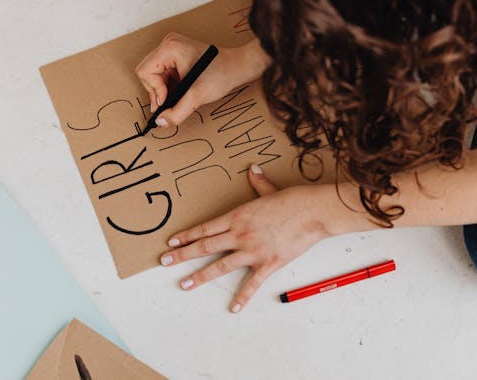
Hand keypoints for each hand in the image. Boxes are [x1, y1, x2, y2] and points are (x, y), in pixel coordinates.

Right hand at [135, 32, 268, 126]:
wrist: (239, 67)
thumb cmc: (222, 74)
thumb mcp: (197, 96)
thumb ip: (177, 112)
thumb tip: (160, 122)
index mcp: (169, 47)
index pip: (145, 72)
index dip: (155, 90)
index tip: (168, 100)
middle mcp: (168, 44)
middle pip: (147, 73)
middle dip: (157, 90)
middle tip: (170, 102)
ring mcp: (172, 49)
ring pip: (154, 75)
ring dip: (164, 90)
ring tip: (179, 96)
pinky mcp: (177, 56)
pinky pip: (163, 74)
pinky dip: (169, 86)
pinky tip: (181, 92)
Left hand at [159, 165, 329, 312]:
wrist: (312, 212)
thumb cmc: (293, 200)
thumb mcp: (270, 190)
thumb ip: (258, 183)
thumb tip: (252, 169)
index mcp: (238, 217)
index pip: (206, 228)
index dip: (187, 235)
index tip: (172, 242)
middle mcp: (240, 235)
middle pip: (205, 247)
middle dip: (182, 255)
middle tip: (165, 262)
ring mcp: (252, 251)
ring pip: (220, 266)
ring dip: (200, 276)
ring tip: (184, 284)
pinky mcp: (268, 264)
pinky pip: (252, 284)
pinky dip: (242, 297)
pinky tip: (233, 308)